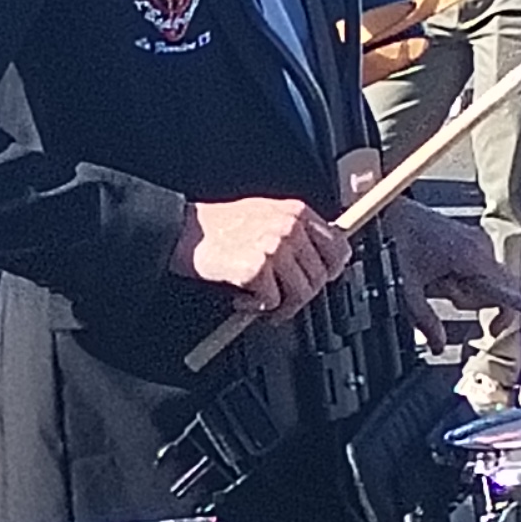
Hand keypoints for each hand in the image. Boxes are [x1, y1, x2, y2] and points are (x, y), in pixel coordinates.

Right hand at [175, 190, 351, 316]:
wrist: (182, 231)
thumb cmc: (217, 226)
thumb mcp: (265, 214)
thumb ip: (294, 233)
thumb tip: (317, 260)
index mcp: (296, 211)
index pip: (339, 247)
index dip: (331, 271)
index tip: (318, 281)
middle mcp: (290, 227)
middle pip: (321, 277)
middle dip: (302, 296)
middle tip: (282, 301)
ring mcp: (274, 247)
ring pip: (301, 293)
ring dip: (282, 308)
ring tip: (260, 306)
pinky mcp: (256, 268)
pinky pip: (272, 302)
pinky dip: (256, 310)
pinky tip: (241, 302)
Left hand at [383, 198, 513, 320]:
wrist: (386, 211)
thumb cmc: (395, 239)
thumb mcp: (406, 287)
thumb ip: (425, 319)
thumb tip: (438, 345)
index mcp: (473, 256)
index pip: (508, 292)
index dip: (504, 315)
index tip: (491, 330)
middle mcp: (480, 245)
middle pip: (494, 288)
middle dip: (469, 300)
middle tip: (438, 291)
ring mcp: (475, 240)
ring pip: (482, 279)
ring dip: (460, 289)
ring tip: (431, 278)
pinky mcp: (467, 239)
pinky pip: (474, 268)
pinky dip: (458, 277)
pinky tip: (435, 272)